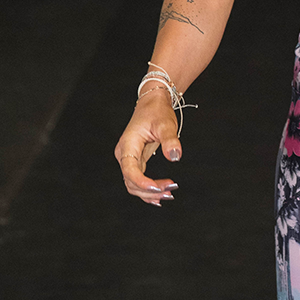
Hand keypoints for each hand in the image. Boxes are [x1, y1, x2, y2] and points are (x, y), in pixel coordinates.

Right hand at [114, 91, 180, 206]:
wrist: (152, 103)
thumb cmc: (157, 111)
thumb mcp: (166, 123)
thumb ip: (170, 140)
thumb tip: (175, 157)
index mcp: (128, 144)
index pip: (130, 170)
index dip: (142, 182)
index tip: (158, 189)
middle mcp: (124, 154)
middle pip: (131, 182)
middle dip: (149, 190)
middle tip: (171, 191)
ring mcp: (128, 159)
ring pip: (133, 184)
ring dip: (149, 193)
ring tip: (169, 194)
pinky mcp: (135, 161)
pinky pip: (138, 180)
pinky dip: (148, 190)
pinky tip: (160, 196)